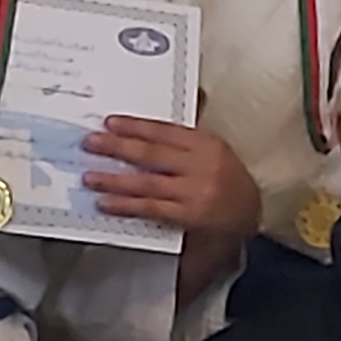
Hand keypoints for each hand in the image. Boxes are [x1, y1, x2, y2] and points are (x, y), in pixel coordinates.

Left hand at [87, 116, 264, 241]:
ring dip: (114, 179)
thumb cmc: (228, 182)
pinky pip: (151, 208)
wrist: (250, 217)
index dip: (135, 126)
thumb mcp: (214, 152)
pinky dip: (126, 205)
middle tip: (91, 144)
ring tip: (91, 176)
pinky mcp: (190, 216)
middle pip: (152, 153)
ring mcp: (196, 191)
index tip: (110, 123)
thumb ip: (185, 139)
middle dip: (117, 147)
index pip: (165, 131)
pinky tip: (107, 202)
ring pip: (147, 182)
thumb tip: (149, 125)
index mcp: (207, 144)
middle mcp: (203, 165)